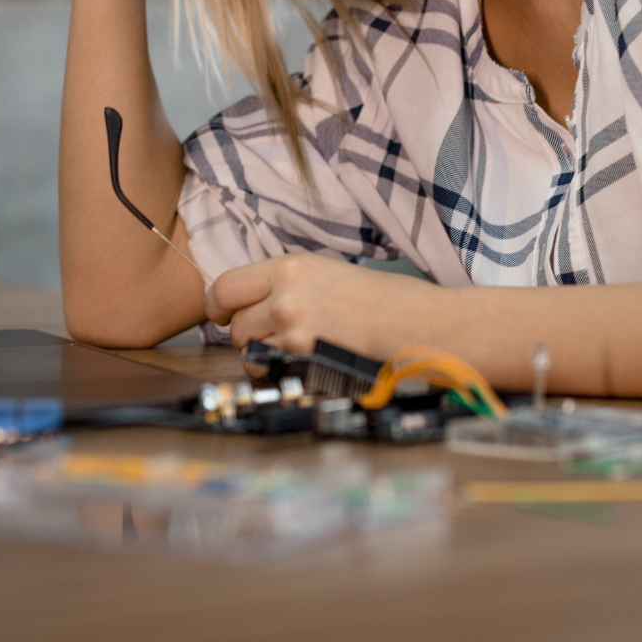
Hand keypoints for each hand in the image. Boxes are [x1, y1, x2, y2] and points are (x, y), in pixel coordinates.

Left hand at [205, 252, 442, 358]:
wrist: (423, 326)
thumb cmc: (388, 302)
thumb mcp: (330, 275)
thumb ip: (288, 285)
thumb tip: (252, 303)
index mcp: (292, 267)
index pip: (225, 286)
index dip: (218, 305)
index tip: (223, 313)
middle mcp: (285, 297)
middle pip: (233, 324)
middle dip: (245, 334)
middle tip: (273, 336)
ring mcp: (293, 333)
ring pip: (248, 352)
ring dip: (263, 356)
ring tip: (298, 350)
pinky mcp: (306, 363)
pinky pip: (271, 373)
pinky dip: (279, 373)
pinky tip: (305, 364)